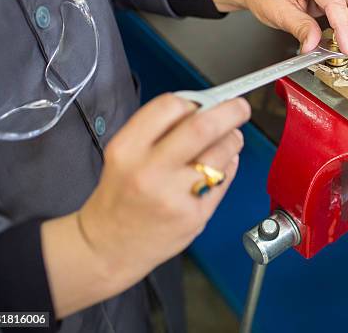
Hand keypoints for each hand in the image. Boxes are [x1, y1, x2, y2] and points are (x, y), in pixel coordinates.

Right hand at [42, 94, 250, 316]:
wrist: (107, 247)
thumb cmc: (120, 196)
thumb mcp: (124, 155)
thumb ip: (158, 131)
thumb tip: (202, 108)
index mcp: (127, 149)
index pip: (170, 107)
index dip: (194, 101)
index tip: (204, 103)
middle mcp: (150, 171)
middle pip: (203, 128)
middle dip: (230, 111)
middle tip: (240, 108)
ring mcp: (175, 196)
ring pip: (221, 153)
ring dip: (232, 140)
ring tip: (228, 141)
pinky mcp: (195, 216)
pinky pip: (224, 179)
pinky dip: (228, 166)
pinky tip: (218, 168)